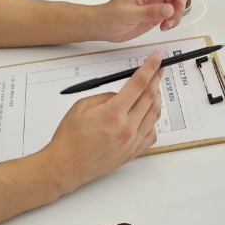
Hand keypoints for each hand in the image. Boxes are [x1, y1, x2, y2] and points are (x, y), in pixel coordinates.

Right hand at [43, 50, 163, 193]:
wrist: (65, 166)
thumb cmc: (69, 137)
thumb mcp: (83, 106)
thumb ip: (107, 97)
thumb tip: (123, 94)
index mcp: (114, 113)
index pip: (139, 84)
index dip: (150, 67)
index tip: (158, 57)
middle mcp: (127, 128)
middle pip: (150, 98)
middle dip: (156, 80)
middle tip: (159, 69)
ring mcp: (132, 142)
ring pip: (154, 115)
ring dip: (157, 99)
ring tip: (154, 89)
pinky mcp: (132, 153)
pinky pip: (151, 134)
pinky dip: (153, 122)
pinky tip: (148, 116)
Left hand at [95, 0, 189, 40]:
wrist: (103, 28)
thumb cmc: (110, 17)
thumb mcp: (128, 14)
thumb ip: (149, 12)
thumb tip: (170, 9)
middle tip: (177, 10)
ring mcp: (156, 2)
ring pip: (176, 0)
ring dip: (178, 11)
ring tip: (168, 24)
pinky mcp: (157, 13)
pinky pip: (172, 13)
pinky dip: (174, 20)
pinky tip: (165, 27)